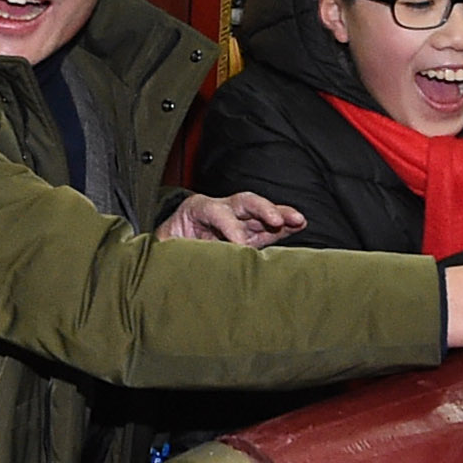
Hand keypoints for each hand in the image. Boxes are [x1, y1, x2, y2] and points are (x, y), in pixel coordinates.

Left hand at [159, 190, 307, 247]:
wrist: (171, 245)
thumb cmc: (168, 244)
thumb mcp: (163, 246)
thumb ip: (172, 250)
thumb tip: (177, 260)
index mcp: (197, 209)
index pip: (217, 213)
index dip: (230, 227)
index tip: (240, 245)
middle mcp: (221, 210)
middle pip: (244, 202)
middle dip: (262, 209)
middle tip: (276, 219)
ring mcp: (237, 221)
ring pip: (260, 213)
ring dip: (281, 215)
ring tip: (298, 219)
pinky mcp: (248, 233)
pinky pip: (268, 228)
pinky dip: (283, 227)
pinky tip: (298, 224)